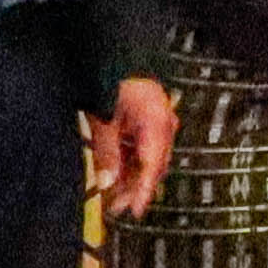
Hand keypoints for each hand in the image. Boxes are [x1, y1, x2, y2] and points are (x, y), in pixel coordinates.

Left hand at [90, 74, 175, 216]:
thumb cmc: (113, 82)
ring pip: (147, 159)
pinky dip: (129, 162)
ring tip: (112, 193)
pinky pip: (142, 148)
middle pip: (153, 166)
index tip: (135, 210)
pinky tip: (115, 173)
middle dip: (135, 187)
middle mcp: (163, 125)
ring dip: (130, 177)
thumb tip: (108, 181)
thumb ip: (107, 153)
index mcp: (158, 124)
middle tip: (117, 206)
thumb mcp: (104, 122)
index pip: (153, 166)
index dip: (143, 191)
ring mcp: (158, 122)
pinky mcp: (149, 120)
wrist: (114, 57)